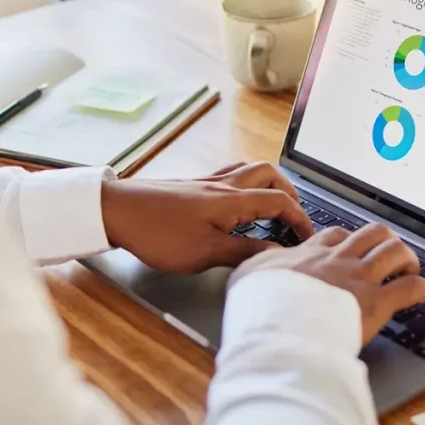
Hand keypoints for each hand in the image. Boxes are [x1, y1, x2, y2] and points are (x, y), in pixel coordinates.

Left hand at [101, 162, 314, 273]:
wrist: (115, 210)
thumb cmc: (156, 232)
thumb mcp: (205, 252)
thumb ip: (244, 251)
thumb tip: (276, 253)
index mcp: (232, 200)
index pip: (281, 202)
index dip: (301, 220)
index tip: (308, 238)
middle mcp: (224, 185)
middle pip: (271, 175)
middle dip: (290, 195)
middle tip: (294, 219)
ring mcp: (207, 182)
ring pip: (251, 171)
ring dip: (270, 186)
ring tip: (273, 210)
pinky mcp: (193, 186)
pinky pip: (232, 176)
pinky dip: (247, 186)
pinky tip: (238, 204)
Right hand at [230, 224, 424, 343]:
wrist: (278, 325)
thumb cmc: (261, 305)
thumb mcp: (247, 276)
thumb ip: (256, 265)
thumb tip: (254, 263)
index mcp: (310, 254)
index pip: (334, 235)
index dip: (347, 240)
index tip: (350, 248)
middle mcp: (339, 259)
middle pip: (372, 234)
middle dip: (384, 241)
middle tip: (388, 255)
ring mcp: (360, 278)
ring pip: (395, 251)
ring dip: (407, 258)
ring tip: (411, 269)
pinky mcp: (377, 302)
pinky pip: (412, 288)